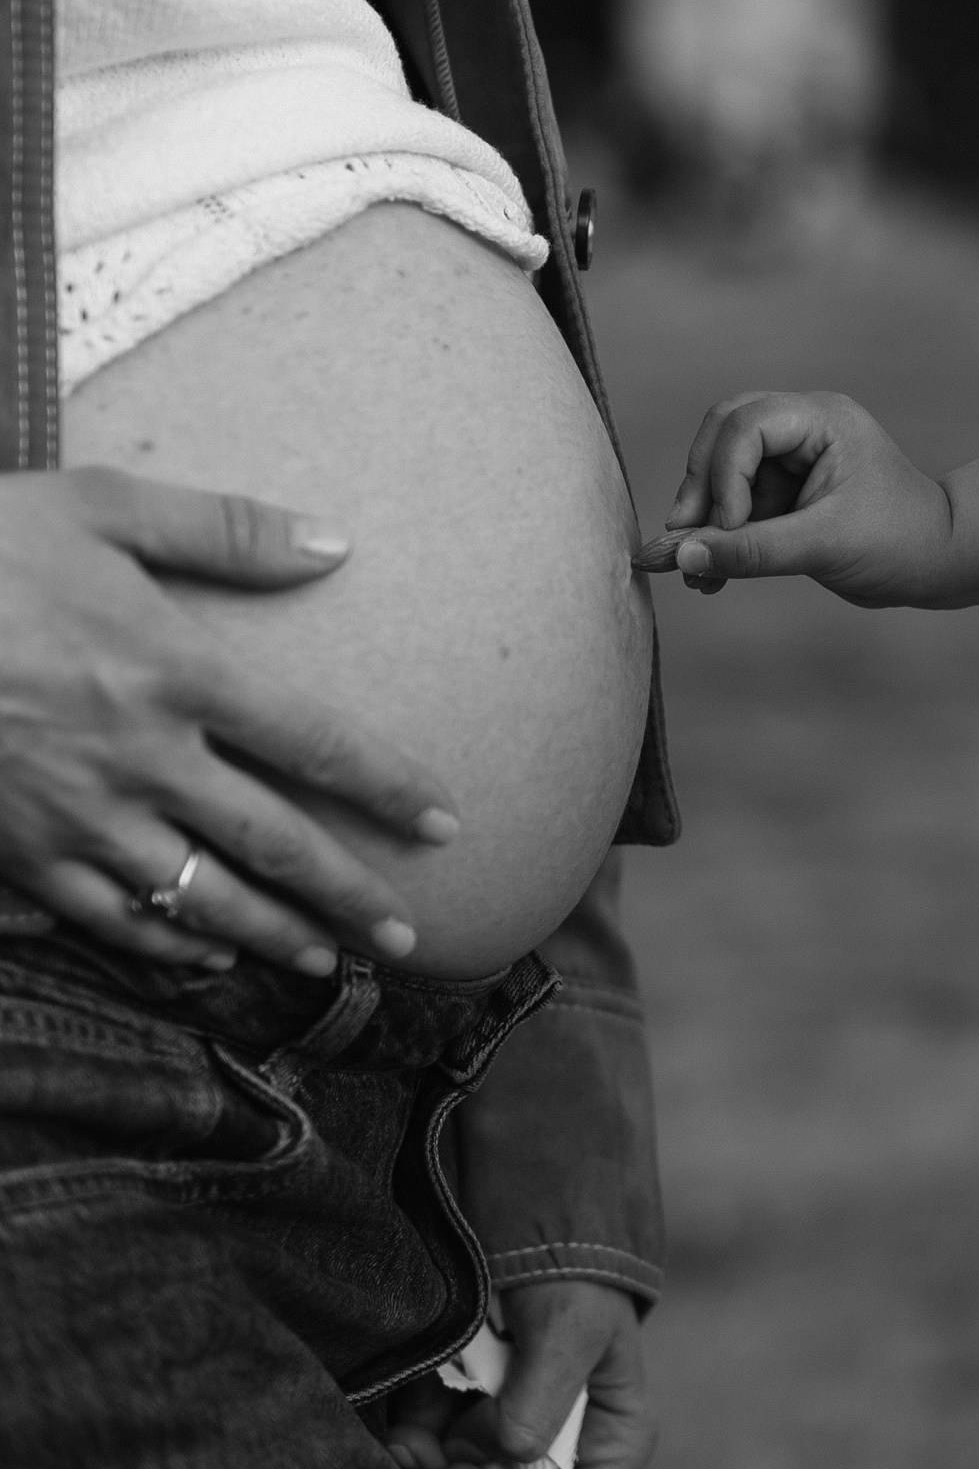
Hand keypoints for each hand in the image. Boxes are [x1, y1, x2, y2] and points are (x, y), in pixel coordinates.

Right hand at [0, 470, 456, 973]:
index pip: (315, 742)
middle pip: (272, 843)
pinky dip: (162, 946)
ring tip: (322, 962)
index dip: (389, 787)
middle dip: (348, 895)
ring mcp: (76, 816)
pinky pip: (106, 918)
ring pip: (197, 897)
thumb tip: (338, 544)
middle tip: (408, 938)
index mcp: (175, 670)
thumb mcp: (101, 506)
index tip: (445, 822)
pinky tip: (199, 958)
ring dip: (269, 935)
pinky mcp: (18, 854)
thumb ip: (226, 529)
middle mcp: (141, 758)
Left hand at [384, 1279, 654, 1468]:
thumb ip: (538, 1402)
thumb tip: (483, 1456)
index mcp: (609, 1451)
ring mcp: (510, 1444)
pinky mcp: (468, 1421)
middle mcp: (560, 1461)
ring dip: (424, 1468)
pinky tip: (406, 1405)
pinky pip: (432, 1457)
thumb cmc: (573, 1272)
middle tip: (414, 1448)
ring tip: (402, 1427)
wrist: (537, 1217)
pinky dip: (412, 1440)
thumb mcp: (570, 1328)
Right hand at [638, 390, 957, 600]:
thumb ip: (752, 551)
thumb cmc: (899, 544)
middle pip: (722, 433)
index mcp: (822, 419)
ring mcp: (793, 455)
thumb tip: (679, 556)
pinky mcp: (786, 489)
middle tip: (684, 539)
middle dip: (701, 489)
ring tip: (696, 574)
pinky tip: (710, 575)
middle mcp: (803, 425)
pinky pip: (735, 501)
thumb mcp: (824, 547)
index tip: (728, 531)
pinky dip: (720, 535)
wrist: (937, 564)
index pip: (745, 426)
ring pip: (722, 468)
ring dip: (705, 519)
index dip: (724, 477)